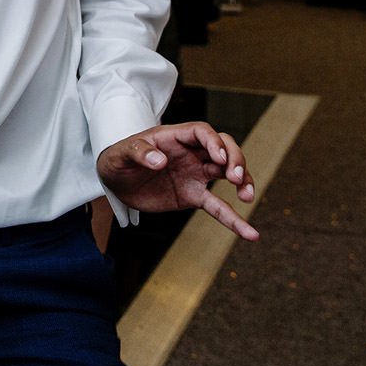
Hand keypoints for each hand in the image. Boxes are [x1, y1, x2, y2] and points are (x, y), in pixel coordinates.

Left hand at [97, 121, 258, 239]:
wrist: (114, 182)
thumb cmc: (118, 159)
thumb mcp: (121, 153)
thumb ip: (139, 152)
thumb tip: (159, 161)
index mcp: (174, 137)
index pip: (202, 132)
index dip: (214, 142)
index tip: (219, 157)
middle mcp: (190, 153)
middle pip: (224, 148)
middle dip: (235, 159)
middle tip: (235, 177)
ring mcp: (195, 174)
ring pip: (227, 173)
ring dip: (243, 181)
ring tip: (246, 195)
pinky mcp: (194, 196)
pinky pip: (219, 207)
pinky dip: (234, 219)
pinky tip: (251, 234)